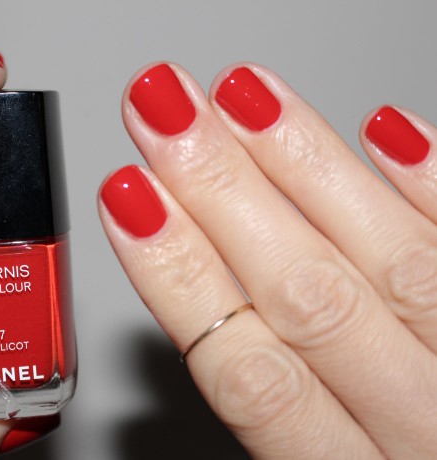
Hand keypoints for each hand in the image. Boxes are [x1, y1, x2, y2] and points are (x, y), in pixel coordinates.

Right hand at [99, 62, 436, 457]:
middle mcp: (428, 434)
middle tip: (165, 113)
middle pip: (309, 299)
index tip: (128, 200)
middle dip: (224, 196)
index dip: (181, 277)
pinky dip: (435, 193)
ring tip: (244, 95)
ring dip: (311, 170)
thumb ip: (274, 421)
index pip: (249, 370)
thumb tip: (209, 326)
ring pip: (393, 265)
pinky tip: (389, 130)